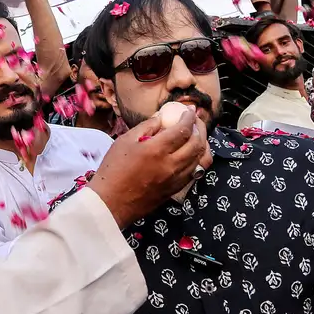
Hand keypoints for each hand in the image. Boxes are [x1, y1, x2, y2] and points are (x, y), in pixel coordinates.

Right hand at [88, 110, 208, 228]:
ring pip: (201, 159)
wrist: (111, 202)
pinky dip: (198, 160)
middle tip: (196, 120)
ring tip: (197, 136)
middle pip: (197, 143)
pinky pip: (195, 172)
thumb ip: (146, 126)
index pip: (183, 129)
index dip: (189, 117)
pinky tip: (192, 154)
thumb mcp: (125, 141)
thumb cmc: (113, 170)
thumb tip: (161, 117)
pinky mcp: (175, 189)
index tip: (189, 110)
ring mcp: (176, 179)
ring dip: (203, 144)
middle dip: (200, 128)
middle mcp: (171, 164)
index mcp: (157, 150)